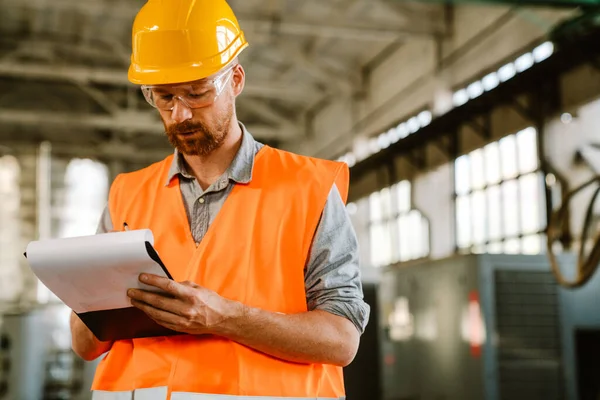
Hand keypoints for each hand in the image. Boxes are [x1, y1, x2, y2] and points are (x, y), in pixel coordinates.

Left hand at [127, 274, 242, 334]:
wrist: (222, 318)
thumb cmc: (211, 300)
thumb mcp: (198, 288)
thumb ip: (182, 286)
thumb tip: (165, 284)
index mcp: (191, 295)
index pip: (168, 286)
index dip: (153, 281)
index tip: (142, 277)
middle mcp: (185, 309)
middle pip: (158, 301)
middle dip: (142, 296)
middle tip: (131, 292)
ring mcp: (182, 320)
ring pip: (157, 313)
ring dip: (143, 306)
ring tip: (134, 301)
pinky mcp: (180, 328)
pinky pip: (162, 321)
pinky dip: (152, 315)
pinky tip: (146, 310)